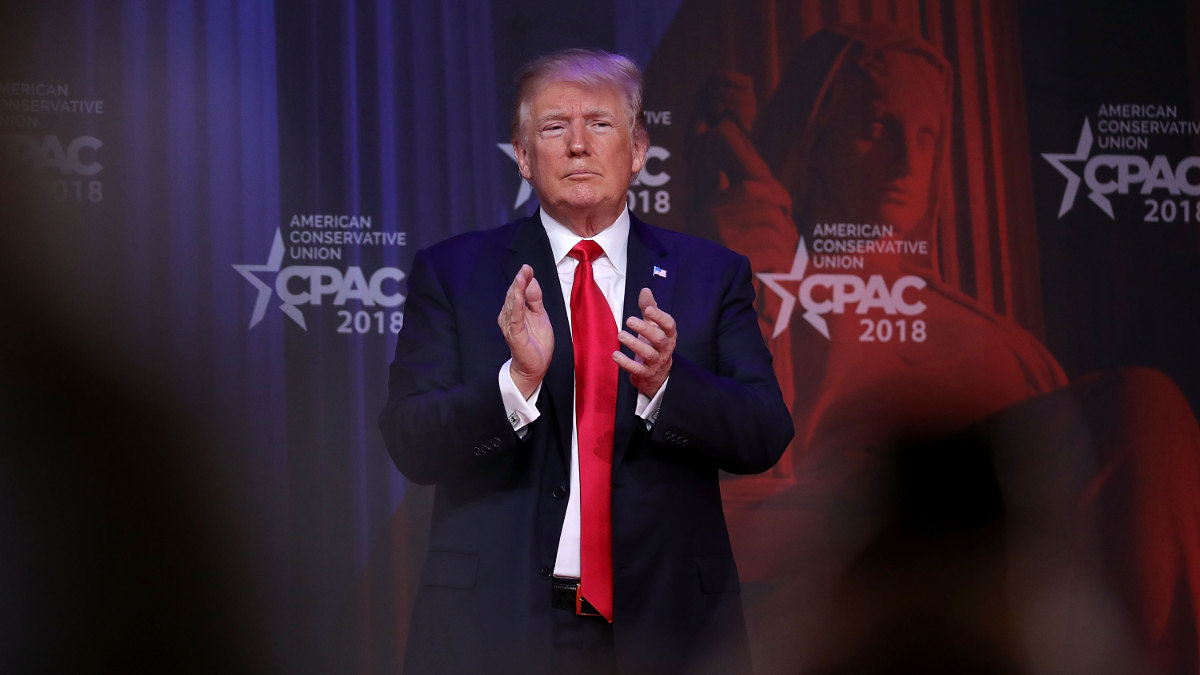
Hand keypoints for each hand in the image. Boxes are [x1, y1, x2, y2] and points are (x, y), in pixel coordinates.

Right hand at [498, 265, 552, 397]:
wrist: (536, 366)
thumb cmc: (536, 342)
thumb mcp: (540, 315)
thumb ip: (535, 299)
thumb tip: (531, 280)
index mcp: (515, 311)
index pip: (518, 291)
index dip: (523, 279)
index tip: (528, 268)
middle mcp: (509, 316)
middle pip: (514, 295)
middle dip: (520, 281)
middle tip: (525, 269)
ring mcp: (511, 326)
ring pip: (513, 304)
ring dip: (517, 290)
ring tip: (521, 277)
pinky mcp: (515, 335)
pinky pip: (515, 318)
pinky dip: (517, 307)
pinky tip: (519, 298)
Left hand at [614, 287, 675, 397]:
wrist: (658, 375)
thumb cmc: (654, 345)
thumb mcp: (654, 326)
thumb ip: (650, 308)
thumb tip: (645, 290)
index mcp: (669, 335)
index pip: (669, 325)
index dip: (660, 317)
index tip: (648, 309)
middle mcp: (665, 348)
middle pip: (659, 338)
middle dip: (644, 329)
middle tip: (629, 320)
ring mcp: (656, 362)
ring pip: (648, 353)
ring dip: (634, 344)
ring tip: (620, 335)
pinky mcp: (646, 374)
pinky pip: (637, 369)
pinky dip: (626, 362)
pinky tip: (615, 355)